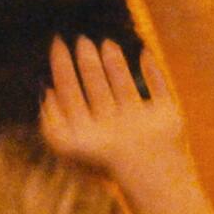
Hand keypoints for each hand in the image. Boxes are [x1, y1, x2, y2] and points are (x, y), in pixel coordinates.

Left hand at [40, 36, 187, 185]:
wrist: (146, 173)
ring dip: (115, 64)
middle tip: (81, 40)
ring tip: (106, 42)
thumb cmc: (103, 162)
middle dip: (88, 64)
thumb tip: (47, 93)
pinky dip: (153, 70)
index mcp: (93, 132)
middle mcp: (114, 125)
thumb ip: (52, 122)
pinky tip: (145, 53)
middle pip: (96, 88)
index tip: (58, 46)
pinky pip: (159, 87)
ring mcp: (141, 120)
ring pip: (124, 85)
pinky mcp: (166, 115)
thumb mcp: (65, 144)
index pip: (72, 95)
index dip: (64, 70)